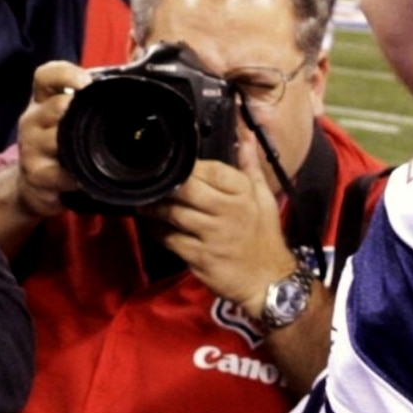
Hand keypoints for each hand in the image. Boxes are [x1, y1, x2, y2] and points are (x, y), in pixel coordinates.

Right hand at [13, 59, 90, 218]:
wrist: (35, 183)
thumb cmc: (61, 144)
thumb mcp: (70, 117)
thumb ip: (91, 99)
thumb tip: (138, 70)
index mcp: (42, 99)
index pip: (45, 76)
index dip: (66, 74)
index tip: (86, 82)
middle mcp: (32, 119)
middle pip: (57, 106)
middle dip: (81, 113)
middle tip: (99, 124)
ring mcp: (30, 146)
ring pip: (57, 139)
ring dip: (79, 147)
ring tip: (92, 153)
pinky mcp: (34, 173)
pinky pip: (59, 173)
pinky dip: (74, 177)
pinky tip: (83, 178)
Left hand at [158, 159, 299, 311]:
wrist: (268, 280)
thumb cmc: (263, 235)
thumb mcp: (264, 197)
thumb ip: (250, 163)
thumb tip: (244, 132)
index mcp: (243, 193)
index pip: (210, 169)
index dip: (188, 167)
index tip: (175, 167)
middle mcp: (228, 211)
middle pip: (186, 188)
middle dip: (166, 184)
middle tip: (149, 181)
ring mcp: (213, 235)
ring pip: (173, 213)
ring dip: (154, 207)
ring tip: (143, 202)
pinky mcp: (199, 257)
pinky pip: (169, 238)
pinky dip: (156, 230)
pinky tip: (150, 224)